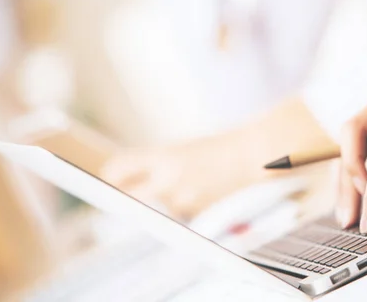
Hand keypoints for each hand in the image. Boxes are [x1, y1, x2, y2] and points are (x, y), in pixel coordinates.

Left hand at [101, 132, 275, 217]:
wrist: (257, 157)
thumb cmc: (222, 147)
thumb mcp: (184, 148)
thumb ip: (155, 163)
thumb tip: (126, 179)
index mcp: (164, 157)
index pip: (118, 170)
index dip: (111, 175)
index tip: (109, 177)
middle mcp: (168, 182)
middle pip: (128, 197)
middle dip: (128, 194)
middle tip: (129, 189)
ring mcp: (182, 203)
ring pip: (158, 206)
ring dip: (165, 199)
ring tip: (192, 180)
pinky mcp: (196, 218)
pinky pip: (179, 214)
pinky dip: (185, 206)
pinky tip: (204, 191)